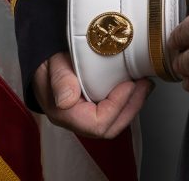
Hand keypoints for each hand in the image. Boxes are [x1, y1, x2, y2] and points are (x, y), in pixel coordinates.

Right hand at [32, 50, 152, 137]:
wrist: (44, 60)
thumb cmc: (48, 61)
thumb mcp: (53, 64)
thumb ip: (60, 79)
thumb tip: (67, 100)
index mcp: (64, 114)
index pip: (97, 123)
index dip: (117, 106)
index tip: (129, 83)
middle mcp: (75, 120)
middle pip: (109, 128)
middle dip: (131, 107)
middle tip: (145, 84)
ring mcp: (84, 116)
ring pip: (113, 123)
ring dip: (133, 104)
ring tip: (145, 84)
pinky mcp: (93, 108)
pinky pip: (112, 113)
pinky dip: (128, 100)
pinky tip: (135, 85)